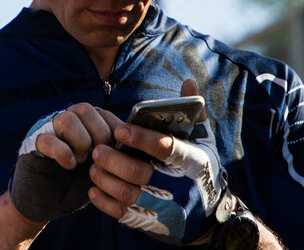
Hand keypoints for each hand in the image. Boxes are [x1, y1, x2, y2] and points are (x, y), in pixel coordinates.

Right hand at [10, 103, 122, 221]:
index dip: (115, 133)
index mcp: (84, 122)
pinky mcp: (34, 143)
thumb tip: (135, 143)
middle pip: (86, 109)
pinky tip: (69, 165)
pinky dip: (62, 153)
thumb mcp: (100, 166)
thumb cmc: (76, 182)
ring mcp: (48, 129)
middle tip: (99, 158)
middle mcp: (66, 119)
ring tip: (82, 161)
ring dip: (81, 141)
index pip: (104, 113)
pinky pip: (47, 139)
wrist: (44, 200)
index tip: (116, 154)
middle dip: (99, 135)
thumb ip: (114, 151)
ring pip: (67, 118)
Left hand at [88, 81, 226, 243]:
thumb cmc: (200, 168)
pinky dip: (105, 202)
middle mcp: (177, 184)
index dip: (141, 138)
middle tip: (97, 150)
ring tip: (93, 167)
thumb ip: (193, 113)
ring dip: (106, 180)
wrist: (209, 215)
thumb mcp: (203, 141)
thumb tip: (188, 82)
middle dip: (115, 160)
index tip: (119, 130)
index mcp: (191, 160)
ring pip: (129, 194)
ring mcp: (164, 206)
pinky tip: (94, 190)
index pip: (164, 147)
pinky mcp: (151, 221)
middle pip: (141, 173)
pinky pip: (123, 214)